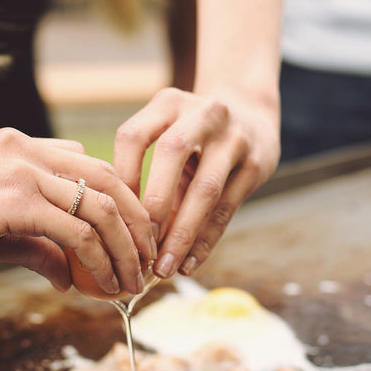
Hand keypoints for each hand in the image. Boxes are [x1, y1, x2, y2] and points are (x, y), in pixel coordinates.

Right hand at [0, 128, 154, 292]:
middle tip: (150, 259)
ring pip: (101, 204)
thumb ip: (37, 246)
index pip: (90, 167)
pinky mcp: (14, 197)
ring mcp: (22, 168)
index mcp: (23, 146)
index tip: (134, 238)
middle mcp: (28, 148)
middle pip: (109, 179)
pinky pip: (76, 230)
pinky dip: (100, 260)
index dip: (121, 202)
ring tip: (136, 280)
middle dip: (139, 223)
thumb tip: (69, 277)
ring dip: (127, 247)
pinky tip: (105, 284)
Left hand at [113, 87, 278, 278]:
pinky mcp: (256, 163)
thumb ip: (147, 172)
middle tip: (139, 247)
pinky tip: (189, 263)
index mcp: (168, 103)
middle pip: (171, 153)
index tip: (113, 214)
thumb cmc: (195, 137)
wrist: (252, 117)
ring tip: (164, 267)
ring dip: (182, 233)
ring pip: (205, 188)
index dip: (122, 176)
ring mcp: (233, 136)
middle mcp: (203, 112)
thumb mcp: (170, 135)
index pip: (134, 136)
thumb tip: (118, 228)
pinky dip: (205, 240)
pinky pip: (226, 209)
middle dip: (153, 205)